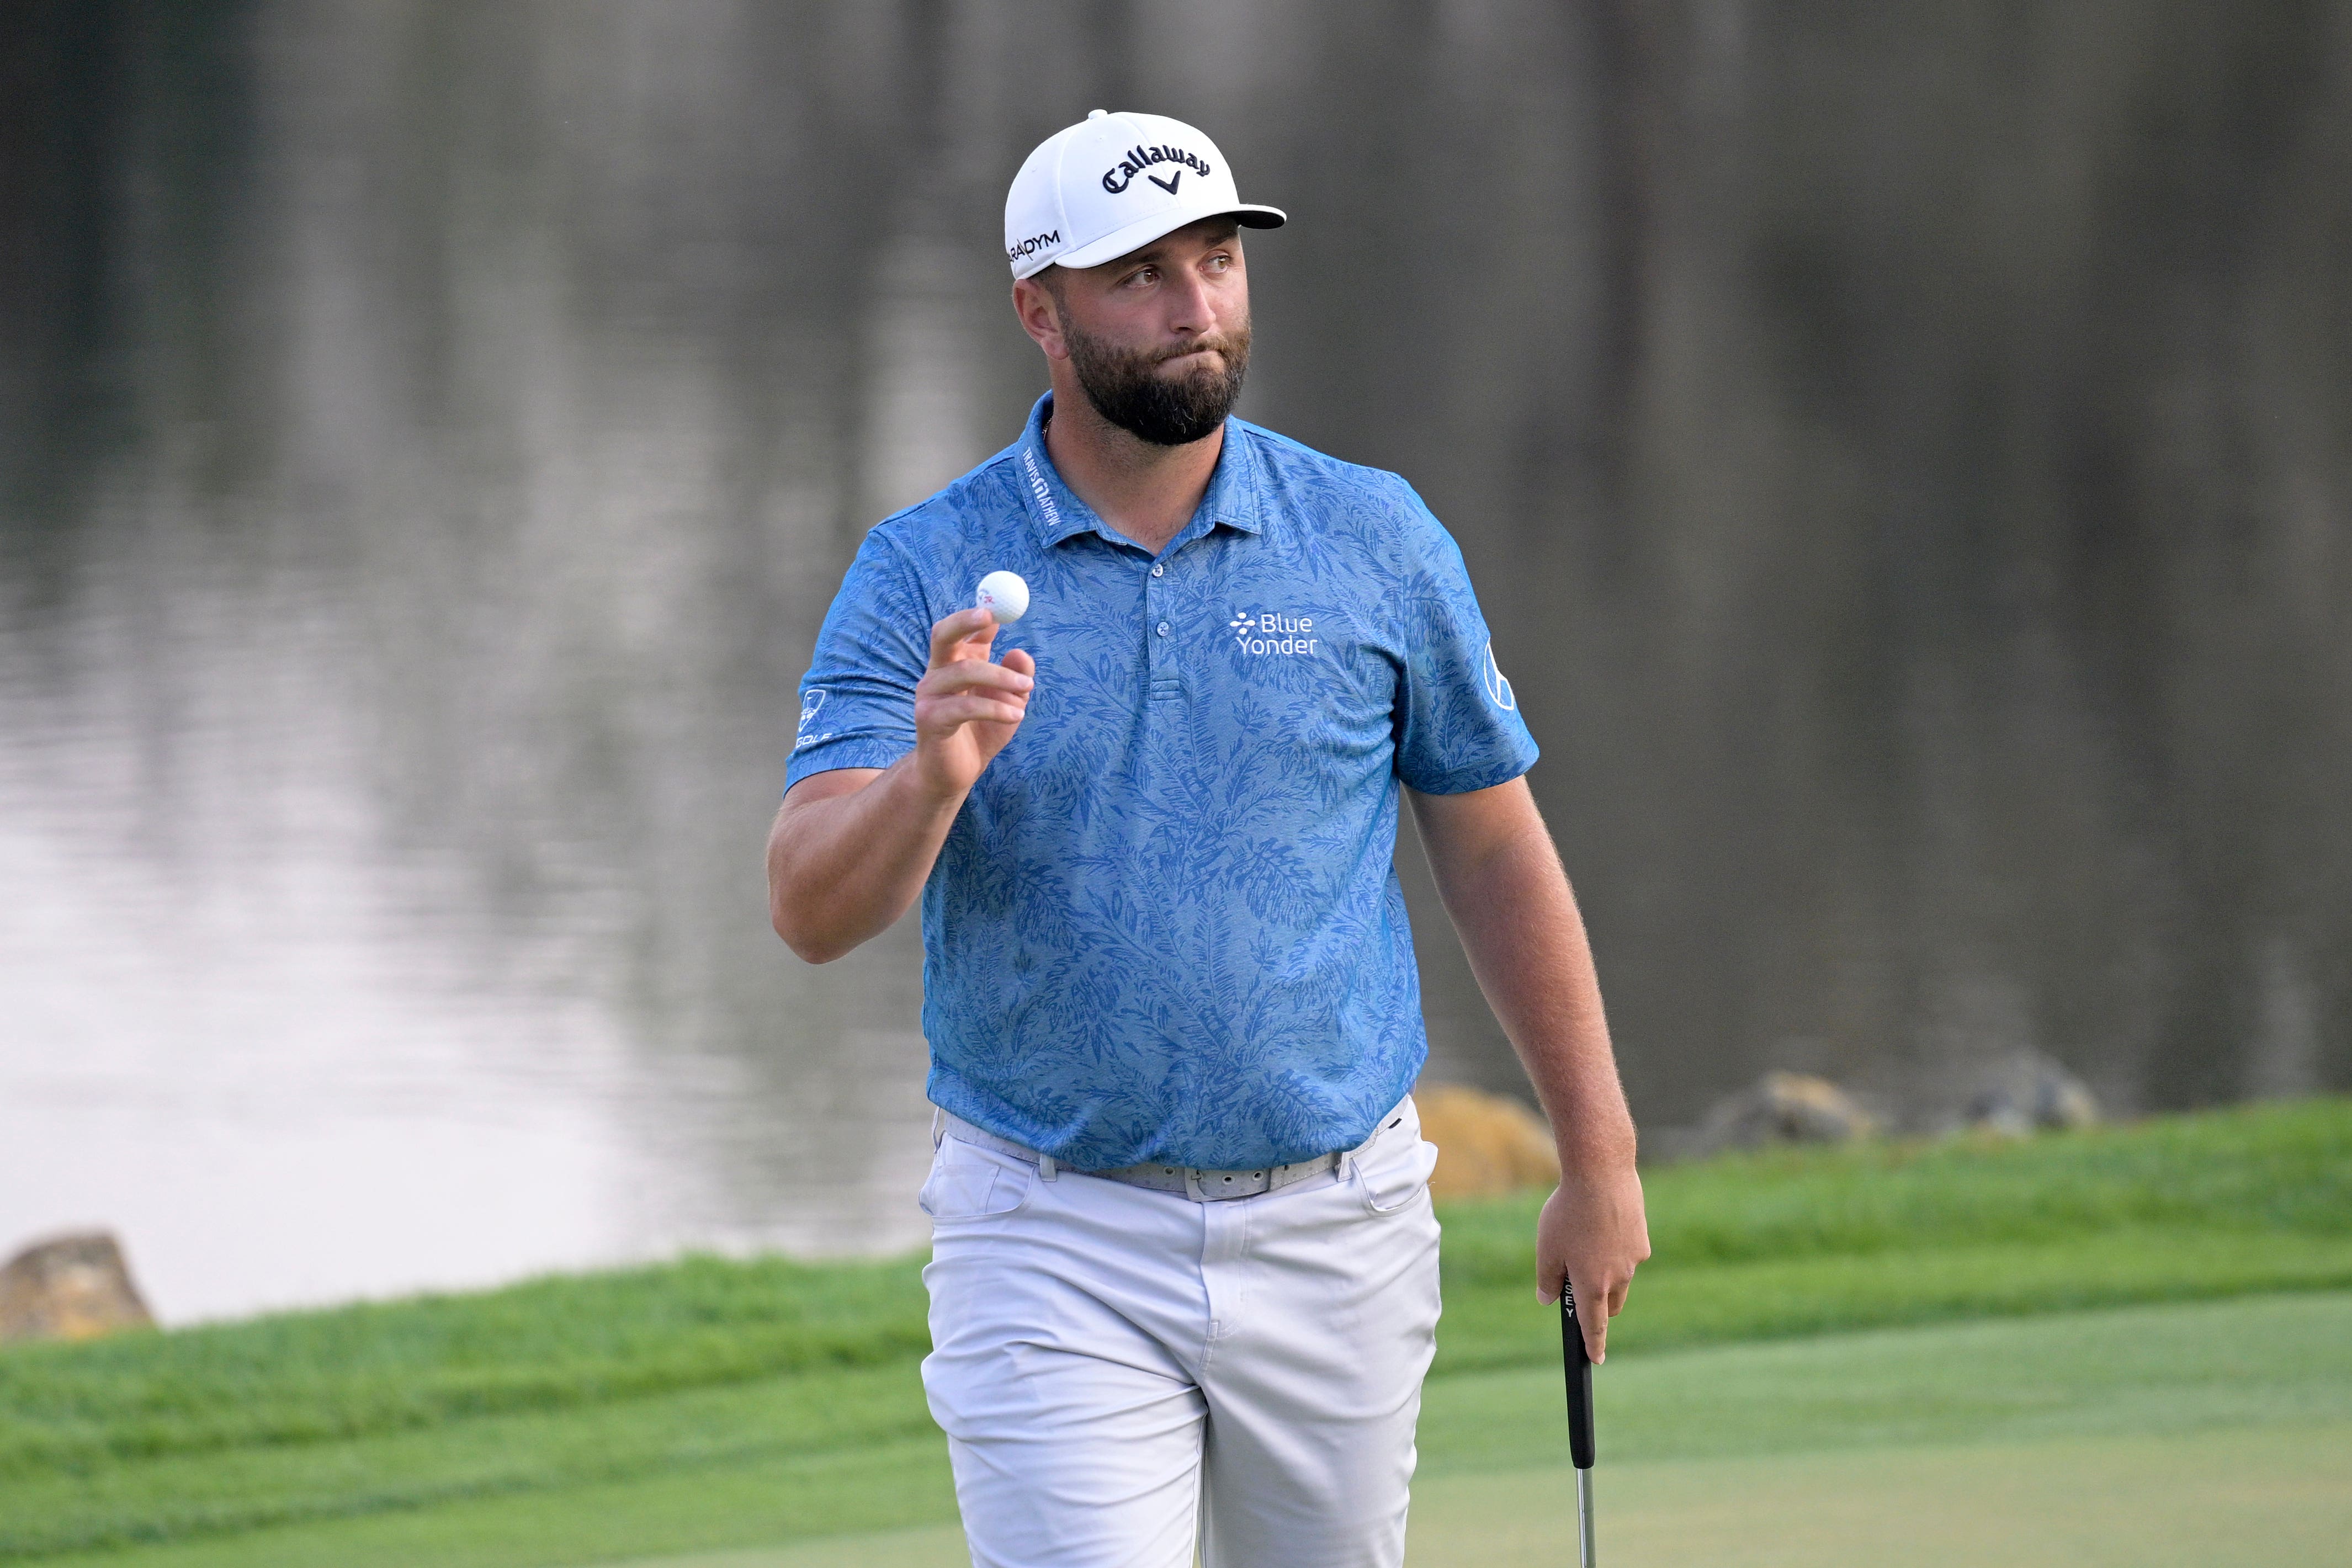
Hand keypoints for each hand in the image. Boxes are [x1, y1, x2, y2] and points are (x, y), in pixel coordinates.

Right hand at [911, 607, 1034, 800]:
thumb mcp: (1007, 703)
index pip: (962, 630)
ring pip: (964, 670)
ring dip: (1001, 676)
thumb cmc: (980, 734)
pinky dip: (995, 707)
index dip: (979, 615)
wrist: (953, 774)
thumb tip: (1020, 653)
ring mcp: (929, 695)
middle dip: (965, 620)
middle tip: (992, 617)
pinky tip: (1016, 714)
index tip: (1001, 607)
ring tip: (1027, 687)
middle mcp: (937, 673)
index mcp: (955, 664)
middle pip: (943, 634)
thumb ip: (1016, 679)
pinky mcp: (929, 719)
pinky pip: (965, 706)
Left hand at [1536, 1164, 1649, 1363]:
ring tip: (1585, 1244)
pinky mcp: (1642, 1238)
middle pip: (1610, 1304)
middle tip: (1578, 1286)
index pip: (1594, 1325)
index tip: (1595, 1359)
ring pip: (1621, 1278)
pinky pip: (1628, 1254)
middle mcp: (1618, 1276)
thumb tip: (1547, 1299)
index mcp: (1592, 1284)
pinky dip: (1615, 1250)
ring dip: (1606, 1274)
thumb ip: (1547, 1278)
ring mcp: (1634, 1258)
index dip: (1593, 1344)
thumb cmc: (1568, 1211)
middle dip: (1598, 1305)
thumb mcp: (1547, 1247)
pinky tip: (1600, 1227)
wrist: (1601, 1173)